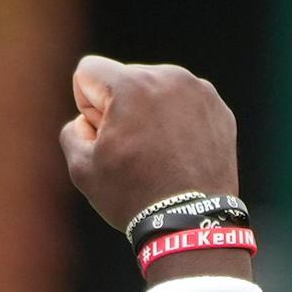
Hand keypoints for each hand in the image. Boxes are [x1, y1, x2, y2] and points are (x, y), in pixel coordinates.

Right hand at [58, 54, 238, 232]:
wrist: (191, 220)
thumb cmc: (132, 194)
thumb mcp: (81, 167)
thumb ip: (72, 130)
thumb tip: (88, 121)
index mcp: (131, 85)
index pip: (88, 71)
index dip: (84, 105)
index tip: (102, 134)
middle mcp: (168, 76)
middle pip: (123, 77)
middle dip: (117, 107)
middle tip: (128, 149)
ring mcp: (199, 90)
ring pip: (154, 89)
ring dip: (146, 112)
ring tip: (154, 153)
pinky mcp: (219, 108)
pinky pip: (183, 103)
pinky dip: (174, 122)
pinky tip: (175, 153)